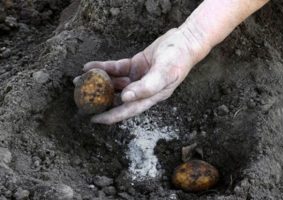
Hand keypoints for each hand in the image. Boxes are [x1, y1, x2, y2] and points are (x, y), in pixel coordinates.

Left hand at [80, 28, 209, 123]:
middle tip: (80, 99)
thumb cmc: (178, 60)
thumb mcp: (164, 74)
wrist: (184, 42)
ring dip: (98, 82)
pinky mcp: (135, 65)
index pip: (128, 110)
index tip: (94, 119)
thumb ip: (146, 87)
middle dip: (99, 99)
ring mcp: (138, 77)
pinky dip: (104, 67)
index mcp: (150, 97)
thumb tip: (125, 98)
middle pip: (117, 98)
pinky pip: (116, 68)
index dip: (111, 116)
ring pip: (114, 83)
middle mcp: (142, 90)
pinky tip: (90, 66)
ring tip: (79, 80)